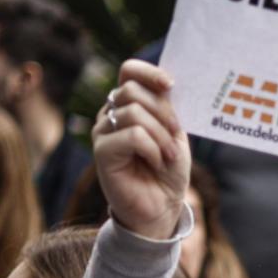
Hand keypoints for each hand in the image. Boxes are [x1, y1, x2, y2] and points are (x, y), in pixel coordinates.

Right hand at [91, 61, 189, 239]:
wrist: (162, 205)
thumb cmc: (168, 169)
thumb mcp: (173, 132)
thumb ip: (166, 107)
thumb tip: (166, 82)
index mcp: (128, 104)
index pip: (129, 71)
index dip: (149, 72)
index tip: (170, 86)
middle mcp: (111, 113)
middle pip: (131, 90)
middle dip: (162, 111)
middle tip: (175, 134)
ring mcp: (103, 132)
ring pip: (133, 113)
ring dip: (160, 135)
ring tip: (168, 155)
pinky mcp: (102, 152)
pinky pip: (132, 135)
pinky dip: (152, 149)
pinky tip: (156, 162)